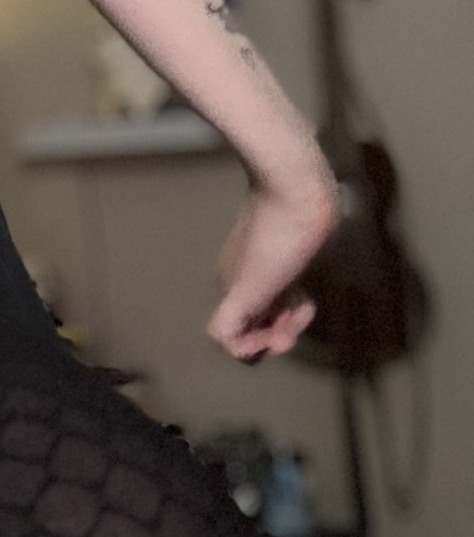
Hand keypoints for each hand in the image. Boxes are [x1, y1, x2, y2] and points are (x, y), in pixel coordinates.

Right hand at [207, 173, 339, 361]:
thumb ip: (230, 320)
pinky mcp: (287, 257)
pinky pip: (286, 293)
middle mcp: (243, 282)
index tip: (277, 338)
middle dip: (275, 335)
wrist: (296, 189)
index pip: (231, 337)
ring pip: (272, 311)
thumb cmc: (277, 239)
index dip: (253, 346)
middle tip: (295, 327)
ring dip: (289, 321)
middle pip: (253, 326)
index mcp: (231, 290)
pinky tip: (307, 295)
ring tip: (306, 309)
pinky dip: (296, 303)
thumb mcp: (250, 286)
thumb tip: (229, 348)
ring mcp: (265, 269)